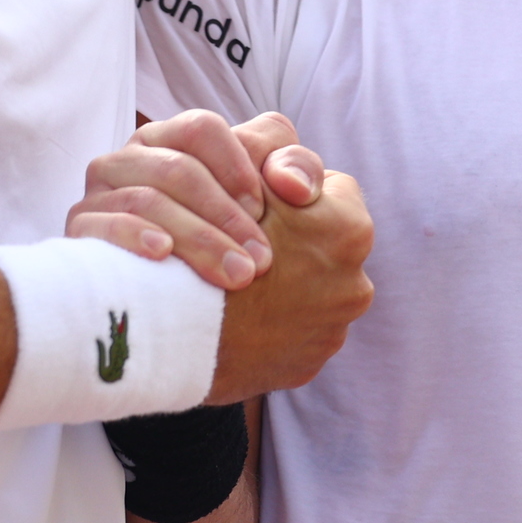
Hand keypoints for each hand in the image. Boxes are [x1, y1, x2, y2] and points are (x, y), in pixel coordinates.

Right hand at [67, 111, 323, 290]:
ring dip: (197, 238)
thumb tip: (298, 186)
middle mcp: (130, 161)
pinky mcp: (80, 234)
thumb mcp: (269, 213)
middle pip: (177, 169)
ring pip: (146, 198)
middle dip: (224, 216)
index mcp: (171, 143)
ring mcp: (99, 196)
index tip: (264, 209)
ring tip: (236, 277)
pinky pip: (100, 224)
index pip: (202, 129)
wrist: (175, 325)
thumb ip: (295, 176)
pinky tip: (164, 255)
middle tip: (261, 263)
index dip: (237, 165)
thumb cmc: (229, 254)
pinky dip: (135, 235)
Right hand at [208, 170, 372, 401]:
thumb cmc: (202, 235)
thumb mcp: (240, 170)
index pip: (331, 187)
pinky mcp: (303, 367)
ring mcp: (331, 333)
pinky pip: (291, 331)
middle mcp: (354, 285)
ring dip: (282, 282)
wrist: (168, 328)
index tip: (258, 200)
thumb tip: (294, 176)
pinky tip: (235, 312)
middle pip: (323, 242)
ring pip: (309, 289)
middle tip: (244, 235)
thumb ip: (276, 155)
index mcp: (348, 229)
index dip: (289, 187)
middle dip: (292, 236)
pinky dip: (269, 320)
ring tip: (234, 278)